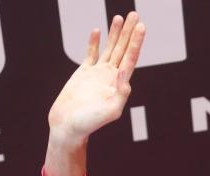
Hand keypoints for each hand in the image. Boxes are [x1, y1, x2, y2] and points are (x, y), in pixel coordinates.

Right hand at [48, 12, 145, 143]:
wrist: (68, 126)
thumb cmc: (89, 123)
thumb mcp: (111, 111)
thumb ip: (121, 92)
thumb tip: (124, 72)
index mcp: (119, 84)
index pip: (130, 58)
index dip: (136, 42)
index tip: (142, 26)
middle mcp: (110, 77)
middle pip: (123, 49)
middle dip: (129, 32)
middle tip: (135, 15)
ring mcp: (97, 74)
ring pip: (109, 48)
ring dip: (115, 33)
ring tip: (120, 17)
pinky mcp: (83, 74)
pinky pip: (91, 54)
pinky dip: (94, 42)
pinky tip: (97, 30)